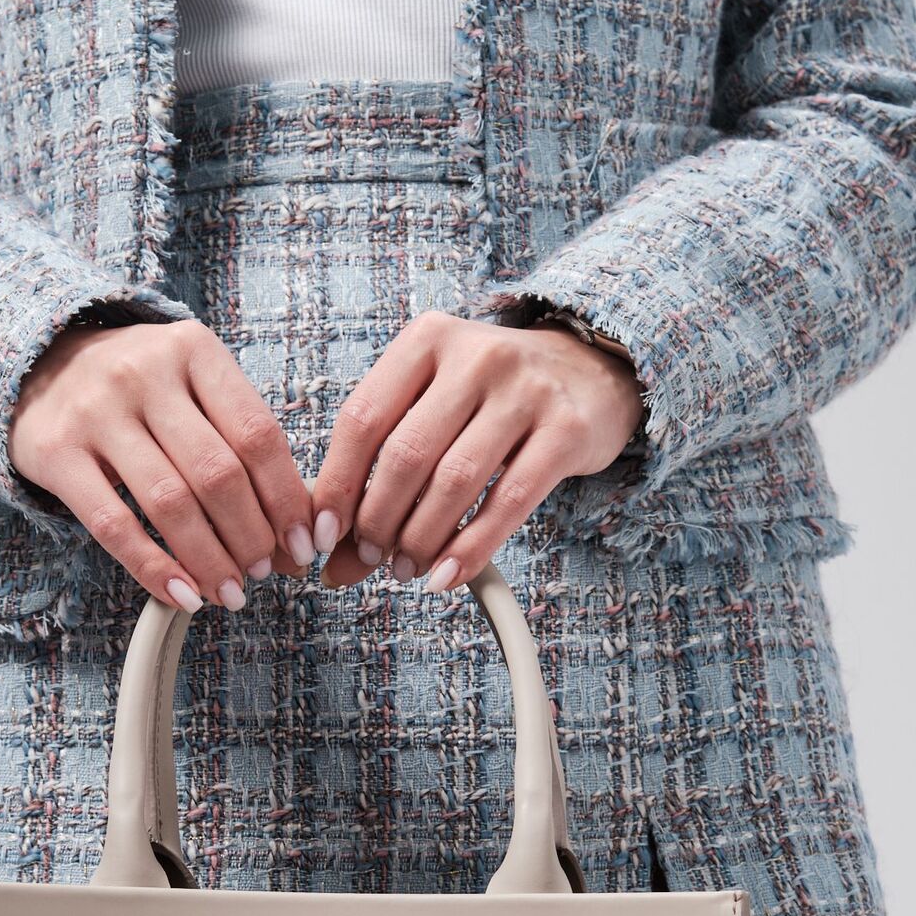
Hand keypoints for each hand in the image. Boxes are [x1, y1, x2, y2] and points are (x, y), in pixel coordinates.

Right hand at [9, 317, 315, 610]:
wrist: (38, 364)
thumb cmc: (138, 389)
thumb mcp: (191, 387)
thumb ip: (239, 443)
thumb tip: (294, 532)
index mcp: (193, 350)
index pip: (258, 434)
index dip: (287, 498)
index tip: (304, 544)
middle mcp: (144, 374)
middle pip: (218, 473)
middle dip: (252, 536)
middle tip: (265, 573)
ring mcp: (96, 412)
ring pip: (170, 502)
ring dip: (209, 560)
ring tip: (230, 592)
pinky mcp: (56, 452)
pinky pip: (113, 524)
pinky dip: (154, 568)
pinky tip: (181, 595)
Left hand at [308, 309, 644, 590]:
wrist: (589, 370)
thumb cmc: (491, 397)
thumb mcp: (432, 409)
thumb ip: (381, 471)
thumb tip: (335, 562)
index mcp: (427, 340)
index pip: (363, 418)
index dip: (337, 484)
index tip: (325, 534)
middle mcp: (476, 355)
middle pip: (406, 453)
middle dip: (378, 520)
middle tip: (372, 557)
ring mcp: (526, 390)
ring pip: (454, 480)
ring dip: (421, 539)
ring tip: (406, 569)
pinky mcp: (567, 430)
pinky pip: (508, 502)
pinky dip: (470, 549)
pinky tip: (447, 576)